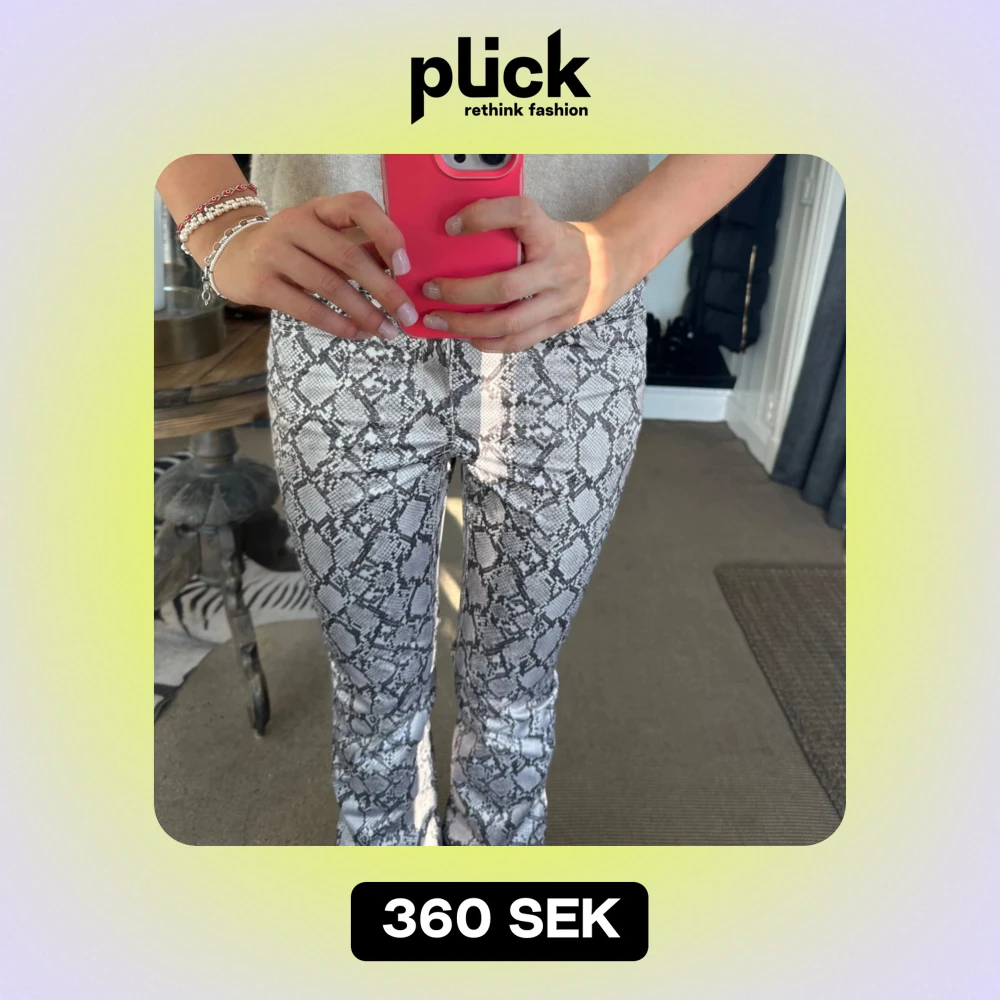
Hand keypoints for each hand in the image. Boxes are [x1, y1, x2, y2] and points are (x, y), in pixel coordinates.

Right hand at [208, 192, 418, 340]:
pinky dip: (339, 325)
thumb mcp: (324, 238)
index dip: (387, 234)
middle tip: (408, 315)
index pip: (358, 206)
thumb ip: (360, 248)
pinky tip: (359, 334)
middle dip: (386, 290)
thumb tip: (404, 275)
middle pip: (349, 257)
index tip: (405, 267)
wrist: (232, 254)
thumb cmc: (294, 249)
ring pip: (331, 287)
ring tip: (389, 331)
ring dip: (366, 314)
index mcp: (318, 208)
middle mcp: (295, 224)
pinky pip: (308, 309)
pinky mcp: (262, 283)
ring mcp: (274, 252)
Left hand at [420, 197, 618, 352]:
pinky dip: (488, 342)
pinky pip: (518, 340)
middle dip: (460, 292)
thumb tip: (454, 233)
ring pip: (508, 322)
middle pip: (504, 286)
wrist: (611, 264)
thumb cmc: (563, 243)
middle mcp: (557, 268)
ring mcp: (560, 301)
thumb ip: (510, 230)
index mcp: (551, 234)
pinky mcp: (558, 323)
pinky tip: (467, 335)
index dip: (484, 216)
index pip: (519, 214)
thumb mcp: (544, 225)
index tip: (452, 225)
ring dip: (466, 324)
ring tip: (438, 320)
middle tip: (431, 288)